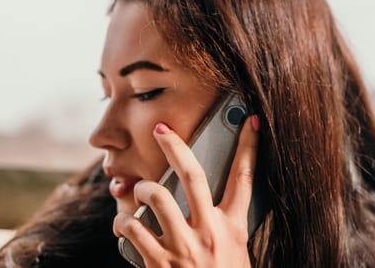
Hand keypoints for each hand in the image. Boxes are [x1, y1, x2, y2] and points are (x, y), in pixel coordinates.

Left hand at [113, 115, 259, 267]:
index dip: (249, 147)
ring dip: (142, 188)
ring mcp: (184, 248)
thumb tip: (206, 203)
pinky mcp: (159, 264)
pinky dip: (124, 223)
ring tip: (137, 190)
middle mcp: (210, 233)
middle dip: (176, 147)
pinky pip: (134, 229)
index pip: (245, 179)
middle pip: (193, 176)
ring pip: (157, 197)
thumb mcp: (235, 254)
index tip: (250, 121)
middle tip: (161, 130)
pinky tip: (124, 224)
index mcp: (233, 228)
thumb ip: (223, 227)